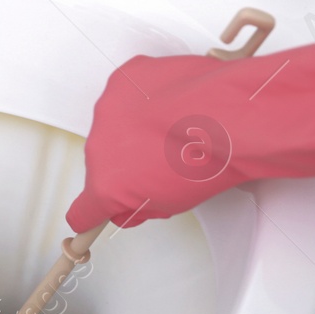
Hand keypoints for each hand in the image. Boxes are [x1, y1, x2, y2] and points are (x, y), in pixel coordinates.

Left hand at [65, 29, 314, 232]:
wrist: (226, 122)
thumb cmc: (221, 105)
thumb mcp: (190, 88)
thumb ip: (172, 105)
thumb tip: (179, 119)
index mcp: (125, 83)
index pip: (121, 119)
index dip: (138, 141)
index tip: (148, 150)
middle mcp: (106, 112)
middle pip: (110, 150)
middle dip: (136, 165)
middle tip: (170, 171)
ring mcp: (103, 149)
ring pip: (107, 178)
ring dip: (133, 187)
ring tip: (175, 185)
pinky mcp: (106, 186)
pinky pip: (88, 210)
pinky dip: (92, 218)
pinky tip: (90, 229)